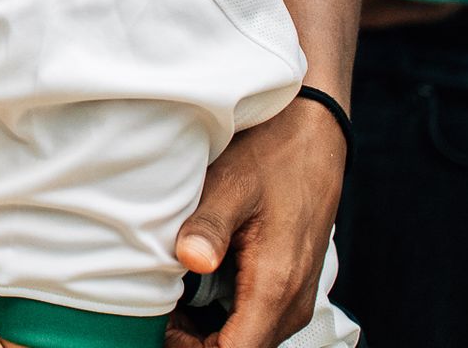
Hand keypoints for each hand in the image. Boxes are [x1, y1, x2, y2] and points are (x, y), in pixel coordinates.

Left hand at [167, 98, 345, 347]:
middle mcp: (291, 303)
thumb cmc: (271, 158)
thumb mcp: (231, 184)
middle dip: (193, 342)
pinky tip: (192, 287)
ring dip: (205, 331)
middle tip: (155, 308)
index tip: (159, 327)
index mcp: (276, 285)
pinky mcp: (290, 289)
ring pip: (246, 339)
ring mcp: (294, 299)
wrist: (312, 139)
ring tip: (169, 296)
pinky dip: (221, 316)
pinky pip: (255, 321)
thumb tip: (190, 260)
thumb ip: (209, 226)